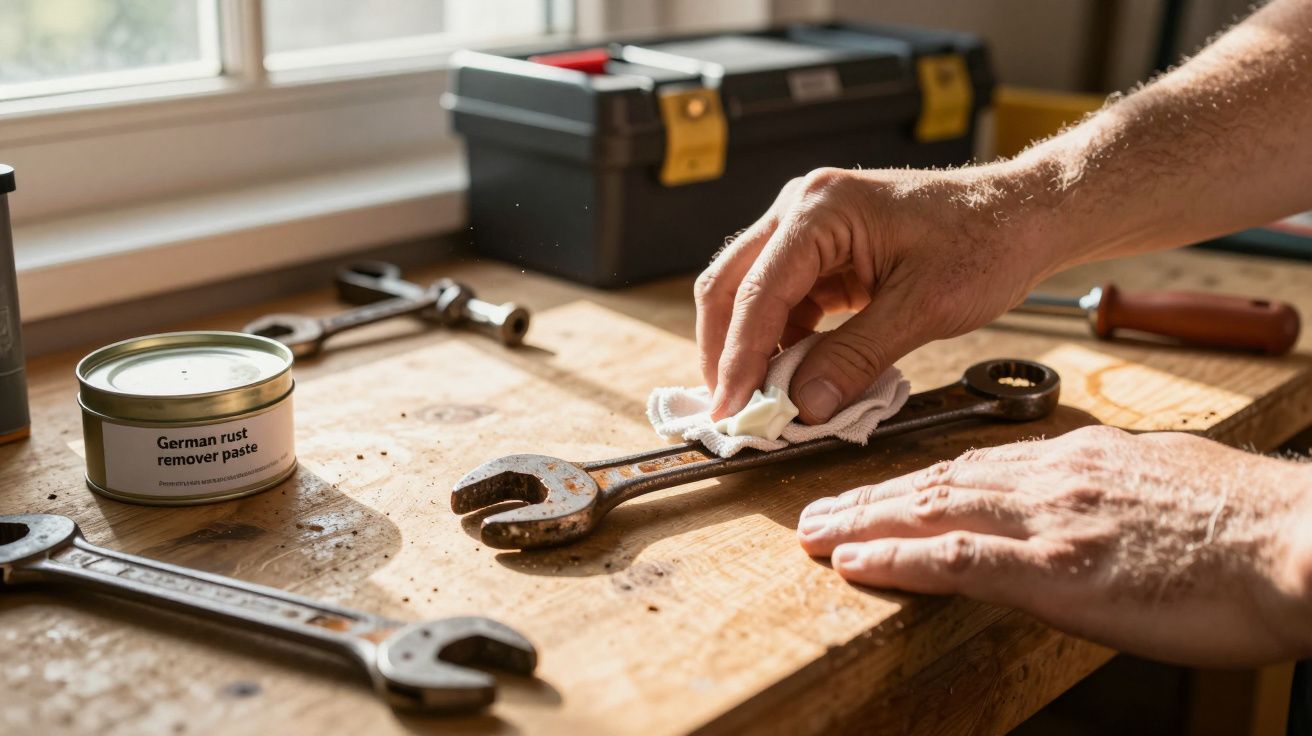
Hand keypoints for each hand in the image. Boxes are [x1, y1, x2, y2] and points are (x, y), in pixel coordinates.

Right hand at [694, 164, 1055, 423]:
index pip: (757, 292)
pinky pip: (783, 299)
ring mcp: (807, 226)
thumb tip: (804, 407)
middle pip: (730, 284)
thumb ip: (856, 358)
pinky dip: (782, 341)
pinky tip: (791, 377)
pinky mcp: (822, 250)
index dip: (738, 358)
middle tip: (731, 410)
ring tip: (762, 401)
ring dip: (751, 349)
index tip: (732, 410)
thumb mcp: (922, 309)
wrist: (1022, 216)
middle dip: (726, 351)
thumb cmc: (985, 244)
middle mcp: (801, 207)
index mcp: (821, 209)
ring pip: (750, 294)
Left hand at [796, 426, 1311, 666]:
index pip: (974, 465)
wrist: (1299, 542)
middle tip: (816, 512)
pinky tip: (856, 565)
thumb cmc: (1250, 520)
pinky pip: (957, 561)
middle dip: (869, 499)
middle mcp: (1052, 478)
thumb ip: (1109, 484)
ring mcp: (1049, 521)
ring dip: (863, 524)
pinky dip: (898, 560)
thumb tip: (1079, 495)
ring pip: (931, 511)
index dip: (915, 481)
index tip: (878, 492)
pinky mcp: (1058, 570)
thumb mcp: (1167, 480)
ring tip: (814, 536)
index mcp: (1078, 459)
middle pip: (936, 481)